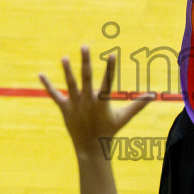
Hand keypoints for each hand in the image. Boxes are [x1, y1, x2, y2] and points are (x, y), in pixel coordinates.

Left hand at [40, 47, 154, 154]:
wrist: (91, 148)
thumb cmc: (109, 130)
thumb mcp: (124, 117)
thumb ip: (138, 104)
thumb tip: (153, 96)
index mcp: (102, 101)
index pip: (108, 80)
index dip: (110, 67)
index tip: (111, 54)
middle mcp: (88, 101)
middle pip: (87, 78)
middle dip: (86, 62)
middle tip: (84, 46)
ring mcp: (75, 104)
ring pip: (70, 84)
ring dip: (67, 70)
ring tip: (64, 58)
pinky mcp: (64, 109)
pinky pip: (54, 95)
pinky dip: (47, 85)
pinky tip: (40, 74)